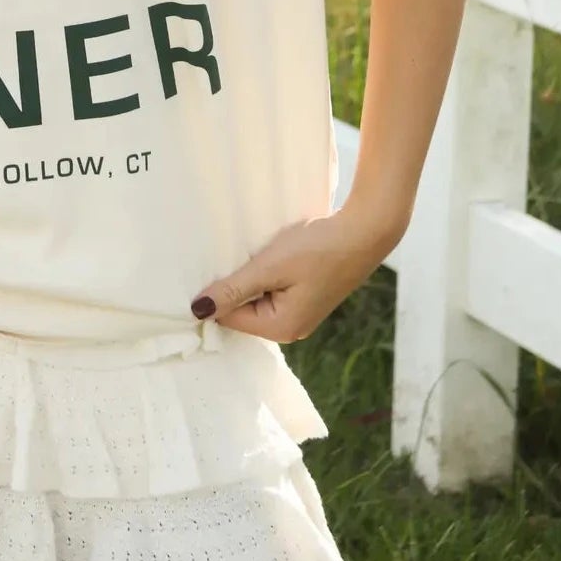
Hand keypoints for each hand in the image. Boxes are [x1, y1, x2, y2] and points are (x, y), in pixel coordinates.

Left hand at [190, 204, 403, 341]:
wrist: (363, 231)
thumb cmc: (317, 248)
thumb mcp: (269, 267)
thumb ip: (234, 289)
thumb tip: (197, 310)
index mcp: (281, 328)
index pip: (228, 318)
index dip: (214, 293)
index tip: (205, 267)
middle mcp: (290, 329)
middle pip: (241, 312)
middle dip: (231, 286)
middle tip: (225, 257)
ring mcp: (299, 313)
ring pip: (255, 299)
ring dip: (247, 278)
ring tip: (245, 253)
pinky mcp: (305, 297)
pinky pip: (270, 291)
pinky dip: (262, 275)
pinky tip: (262, 255)